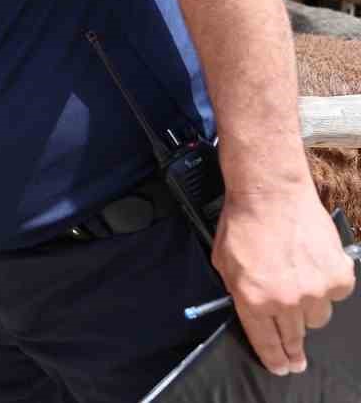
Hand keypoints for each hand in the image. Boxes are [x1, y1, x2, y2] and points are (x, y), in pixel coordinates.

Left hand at [213, 185, 355, 374]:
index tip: (282, 369)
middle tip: (297, 359)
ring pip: (317, 318)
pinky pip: (336, 295)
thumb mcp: (223, 264)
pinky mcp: (339, 277)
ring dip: (308, 307)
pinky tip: (313, 266)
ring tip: (297, 282)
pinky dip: (328, 285)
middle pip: (294, 337)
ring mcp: (316, 290)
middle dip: (293, 348)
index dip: (275, 360)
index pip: (267, 342)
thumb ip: (238, 293)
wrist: (271, 193)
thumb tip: (252, 314)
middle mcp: (286, 301)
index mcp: (254, 300)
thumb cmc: (242, 224)